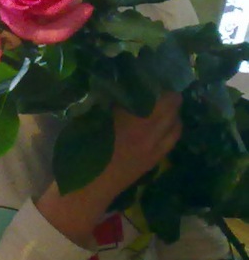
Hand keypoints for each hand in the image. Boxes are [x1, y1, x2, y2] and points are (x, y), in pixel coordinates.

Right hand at [36, 92, 182, 247]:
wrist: (87, 187)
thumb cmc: (82, 150)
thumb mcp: (92, 117)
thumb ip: (110, 99)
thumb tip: (120, 80)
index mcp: (136, 118)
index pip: (160, 92)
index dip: (158, 79)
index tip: (150, 71)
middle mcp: (152, 131)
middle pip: (173, 105)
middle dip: (167, 93)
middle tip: (154, 85)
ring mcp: (157, 148)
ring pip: (177, 123)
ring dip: (171, 111)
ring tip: (158, 104)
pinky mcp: (156, 160)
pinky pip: (173, 138)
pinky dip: (171, 127)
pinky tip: (159, 124)